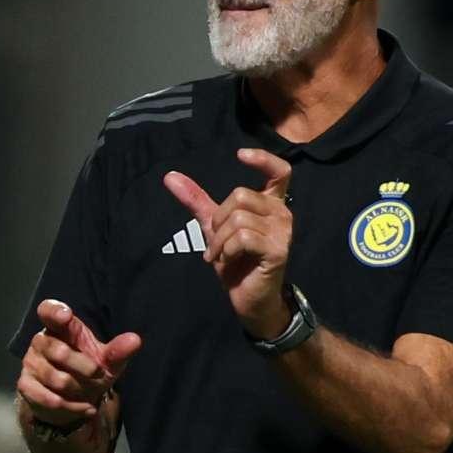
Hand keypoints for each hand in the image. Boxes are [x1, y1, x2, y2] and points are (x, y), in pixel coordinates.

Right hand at [16, 299, 141, 426]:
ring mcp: (31, 363)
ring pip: (55, 378)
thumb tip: (135, 340)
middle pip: (58, 351)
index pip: (48, 311)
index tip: (66, 316)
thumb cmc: (88, 372)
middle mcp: (41, 341)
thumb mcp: (107, 361)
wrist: (72, 401)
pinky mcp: (26, 385)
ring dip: (79, 390)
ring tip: (89, 393)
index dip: (54, 311)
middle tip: (98, 374)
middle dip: (84, 367)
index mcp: (60, 328)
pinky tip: (86, 408)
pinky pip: (47, 397)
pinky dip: (71, 406)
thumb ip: (118, 350)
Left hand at [163, 149, 295, 337]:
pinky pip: (242, 237)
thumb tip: (170, 176)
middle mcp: (282, 213)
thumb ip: (196, 200)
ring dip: (219, 240)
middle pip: (240, 195)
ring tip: (221, 255)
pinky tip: (227, 261)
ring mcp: (283, 232)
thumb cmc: (236, 261)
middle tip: (217, 242)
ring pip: (238, 218)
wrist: (249, 298)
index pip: (279, 170)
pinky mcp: (278, 250)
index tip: (239, 154)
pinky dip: (226, 250)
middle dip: (218, 220)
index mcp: (271, 203)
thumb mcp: (213, 227)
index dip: (262, 158)